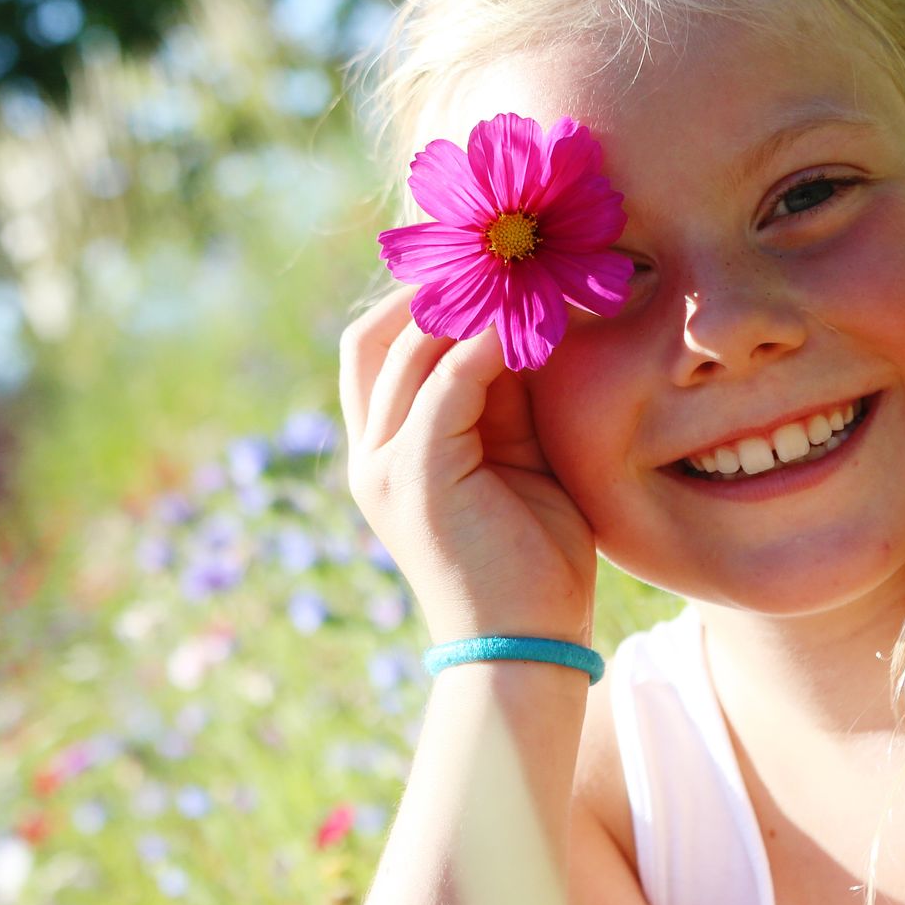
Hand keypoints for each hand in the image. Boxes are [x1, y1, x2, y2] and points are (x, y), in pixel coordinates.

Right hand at [339, 287, 595, 646]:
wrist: (524, 648)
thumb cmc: (533, 563)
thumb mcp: (520, 459)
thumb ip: (507, 396)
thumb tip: (524, 318)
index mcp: (387, 451)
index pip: (380, 349)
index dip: (422, 299)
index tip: (486, 263)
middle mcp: (371, 453)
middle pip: (370, 336)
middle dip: (429, 288)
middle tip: (498, 256)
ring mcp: (382, 464)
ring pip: (404, 350)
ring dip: (464, 308)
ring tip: (521, 276)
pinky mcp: (413, 475)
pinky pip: (442, 386)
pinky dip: (483, 347)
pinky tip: (526, 325)